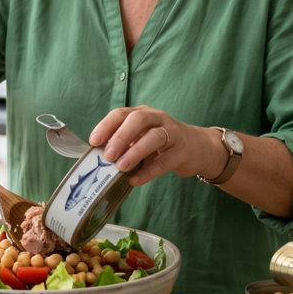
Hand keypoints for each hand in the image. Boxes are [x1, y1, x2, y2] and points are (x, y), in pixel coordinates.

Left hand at [88, 106, 221, 186]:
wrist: (198, 147)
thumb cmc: (162, 144)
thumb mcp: (142, 138)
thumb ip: (124, 144)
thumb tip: (98, 158)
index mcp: (142, 113)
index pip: (121, 113)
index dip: (106, 126)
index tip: (94, 141)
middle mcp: (157, 118)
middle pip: (138, 120)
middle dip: (121, 136)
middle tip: (108, 155)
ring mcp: (172, 132)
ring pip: (154, 136)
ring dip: (135, 151)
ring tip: (121, 167)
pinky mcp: (182, 151)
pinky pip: (165, 160)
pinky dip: (149, 171)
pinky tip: (135, 180)